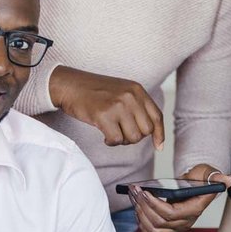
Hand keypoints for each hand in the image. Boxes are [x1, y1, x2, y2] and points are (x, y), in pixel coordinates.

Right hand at [49, 66, 164, 148]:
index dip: (160, 134)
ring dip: (122, 140)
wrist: (70, 85)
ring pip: (133, 137)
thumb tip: (150, 132)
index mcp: (137, 90)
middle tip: (121, 133)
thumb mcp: (122, 92)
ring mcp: (118, 105)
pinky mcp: (104, 115)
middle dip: (134, 137)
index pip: (157, 116)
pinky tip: (104, 136)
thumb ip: (136, 106)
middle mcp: (131, 96)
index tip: (159, 146)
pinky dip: (111, 142)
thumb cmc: (95, 92)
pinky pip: (117, 140)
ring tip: (112, 132)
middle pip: (146, 130)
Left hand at [128, 163, 230, 231]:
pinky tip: (137, 210)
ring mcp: (176, 227)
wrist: (196, 184)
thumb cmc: (201, 178)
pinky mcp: (168, 228)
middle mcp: (185, 222)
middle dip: (144, 206)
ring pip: (154, 229)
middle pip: (159, 222)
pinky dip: (142, 225)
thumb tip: (228, 180)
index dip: (156, 204)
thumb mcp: (208, 173)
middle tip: (135, 190)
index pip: (171, 214)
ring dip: (140, 214)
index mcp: (193, 210)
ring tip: (134, 196)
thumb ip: (216, 177)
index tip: (145, 191)